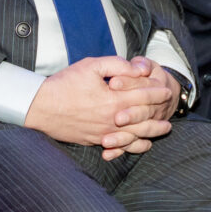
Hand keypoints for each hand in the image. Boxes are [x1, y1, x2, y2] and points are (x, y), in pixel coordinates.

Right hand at [23, 56, 176, 156]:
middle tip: (170, 109)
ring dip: (152, 132)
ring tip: (164, 129)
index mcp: (114, 100)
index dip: (157, 92)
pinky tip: (141, 144)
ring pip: (135, 136)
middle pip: (144, 119)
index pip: (143, 97)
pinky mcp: (95, 141)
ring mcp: (104, 133)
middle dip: (159, 113)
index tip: (167, 89)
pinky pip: (120, 146)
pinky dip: (134, 146)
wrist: (40, 108)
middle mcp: (112, 120)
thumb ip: (117, 65)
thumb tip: (139, 69)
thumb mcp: (90, 66)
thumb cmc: (64, 84)